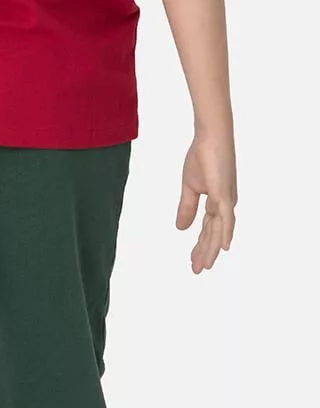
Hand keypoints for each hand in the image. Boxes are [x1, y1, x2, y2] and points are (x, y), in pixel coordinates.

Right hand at [176, 132, 237, 273]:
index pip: (207, 230)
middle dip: (204, 253)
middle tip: (197, 270)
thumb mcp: (189, 188)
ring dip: (211, 249)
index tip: (192, 261)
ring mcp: (226, 200)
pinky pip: (226, 218)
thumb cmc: (201, 156)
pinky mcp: (225, 194)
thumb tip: (181, 229)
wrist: (210, 137)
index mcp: (216, 203)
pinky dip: (225, 234)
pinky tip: (223, 248)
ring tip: (204, 265)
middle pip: (213, 235)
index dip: (199, 246)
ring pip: (219, 231)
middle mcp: (225, 205)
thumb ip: (186, 208)